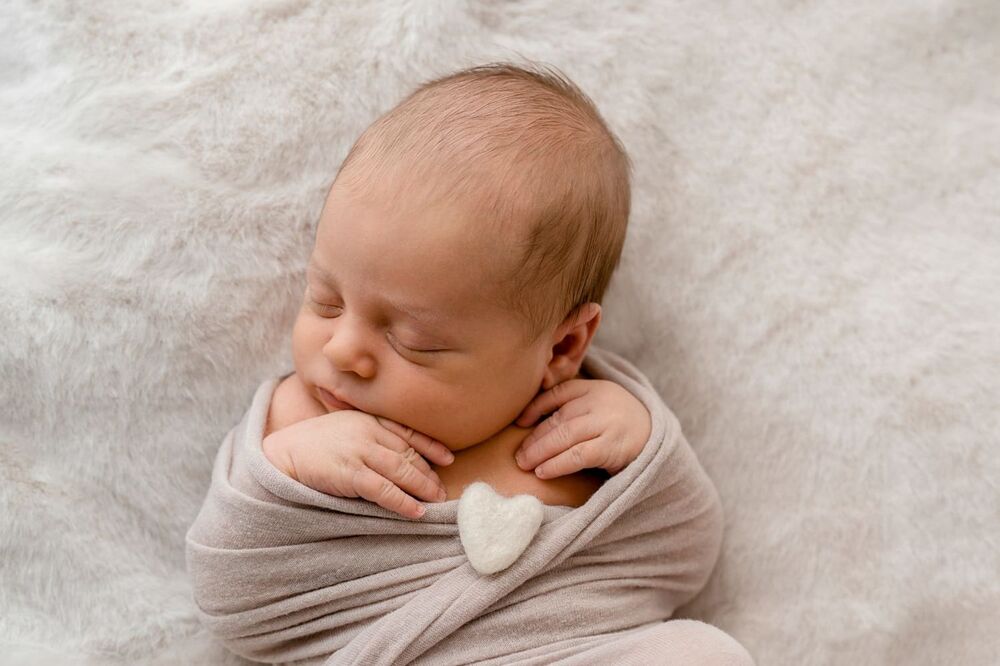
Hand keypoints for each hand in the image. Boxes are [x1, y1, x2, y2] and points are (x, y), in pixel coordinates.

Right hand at [262, 410, 454, 518]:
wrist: (282, 454)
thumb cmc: (313, 444)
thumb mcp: (344, 428)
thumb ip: (369, 434)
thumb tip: (396, 455)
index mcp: (368, 419)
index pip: (407, 431)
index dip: (430, 446)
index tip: (448, 458)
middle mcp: (367, 432)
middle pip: (407, 453)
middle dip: (428, 472)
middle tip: (442, 488)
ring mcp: (359, 451)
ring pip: (401, 470)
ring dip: (422, 487)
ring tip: (436, 500)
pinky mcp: (349, 473)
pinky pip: (384, 490)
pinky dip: (403, 502)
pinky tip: (416, 512)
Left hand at [513, 379, 651, 477]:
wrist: (658, 439)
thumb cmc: (619, 425)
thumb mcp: (599, 405)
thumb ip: (573, 406)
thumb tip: (529, 419)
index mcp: (593, 388)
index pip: (558, 393)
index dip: (535, 407)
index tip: (519, 422)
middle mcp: (599, 402)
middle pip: (558, 419)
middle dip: (534, 438)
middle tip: (518, 456)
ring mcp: (607, 423)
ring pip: (565, 436)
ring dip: (540, 452)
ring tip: (525, 464)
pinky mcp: (612, 446)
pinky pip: (578, 455)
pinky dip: (557, 464)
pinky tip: (543, 471)